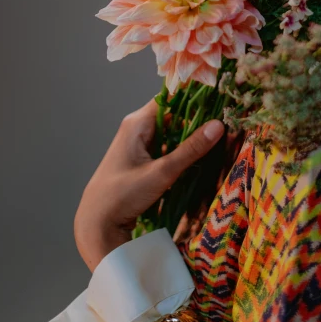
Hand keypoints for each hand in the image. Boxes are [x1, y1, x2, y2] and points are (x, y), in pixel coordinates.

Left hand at [74, 95, 224, 271]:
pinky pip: (164, 147)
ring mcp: (138, 144)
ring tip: (217, 139)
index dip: (193, 98)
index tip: (218, 100)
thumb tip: (219, 125)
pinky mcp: (140, 159)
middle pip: (172, 115)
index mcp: (137, 123)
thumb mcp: (161, 172)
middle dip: (196, 120)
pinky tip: (197, 158)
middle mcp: (136, 128)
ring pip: (170, 133)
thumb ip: (191, 149)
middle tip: (224, 124)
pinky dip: (179, 151)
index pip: (170, 99)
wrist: (96, 224)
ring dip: (189, 138)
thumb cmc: (123, 194)